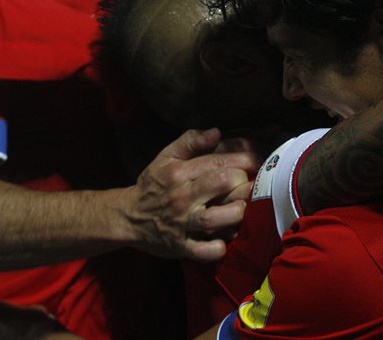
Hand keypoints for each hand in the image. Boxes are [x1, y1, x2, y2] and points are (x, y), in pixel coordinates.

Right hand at [120, 128, 259, 262]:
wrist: (128, 217)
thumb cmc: (153, 185)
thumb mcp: (166, 157)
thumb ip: (190, 140)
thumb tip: (217, 132)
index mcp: (179, 173)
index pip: (219, 162)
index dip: (244, 161)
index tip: (255, 163)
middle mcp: (181, 197)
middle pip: (222, 185)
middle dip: (243, 183)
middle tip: (249, 185)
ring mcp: (181, 224)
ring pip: (215, 219)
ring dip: (235, 213)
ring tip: (241, 209)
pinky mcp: (180, 247)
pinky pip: (203, 251)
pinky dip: (217, 248)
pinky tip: (225, 240)